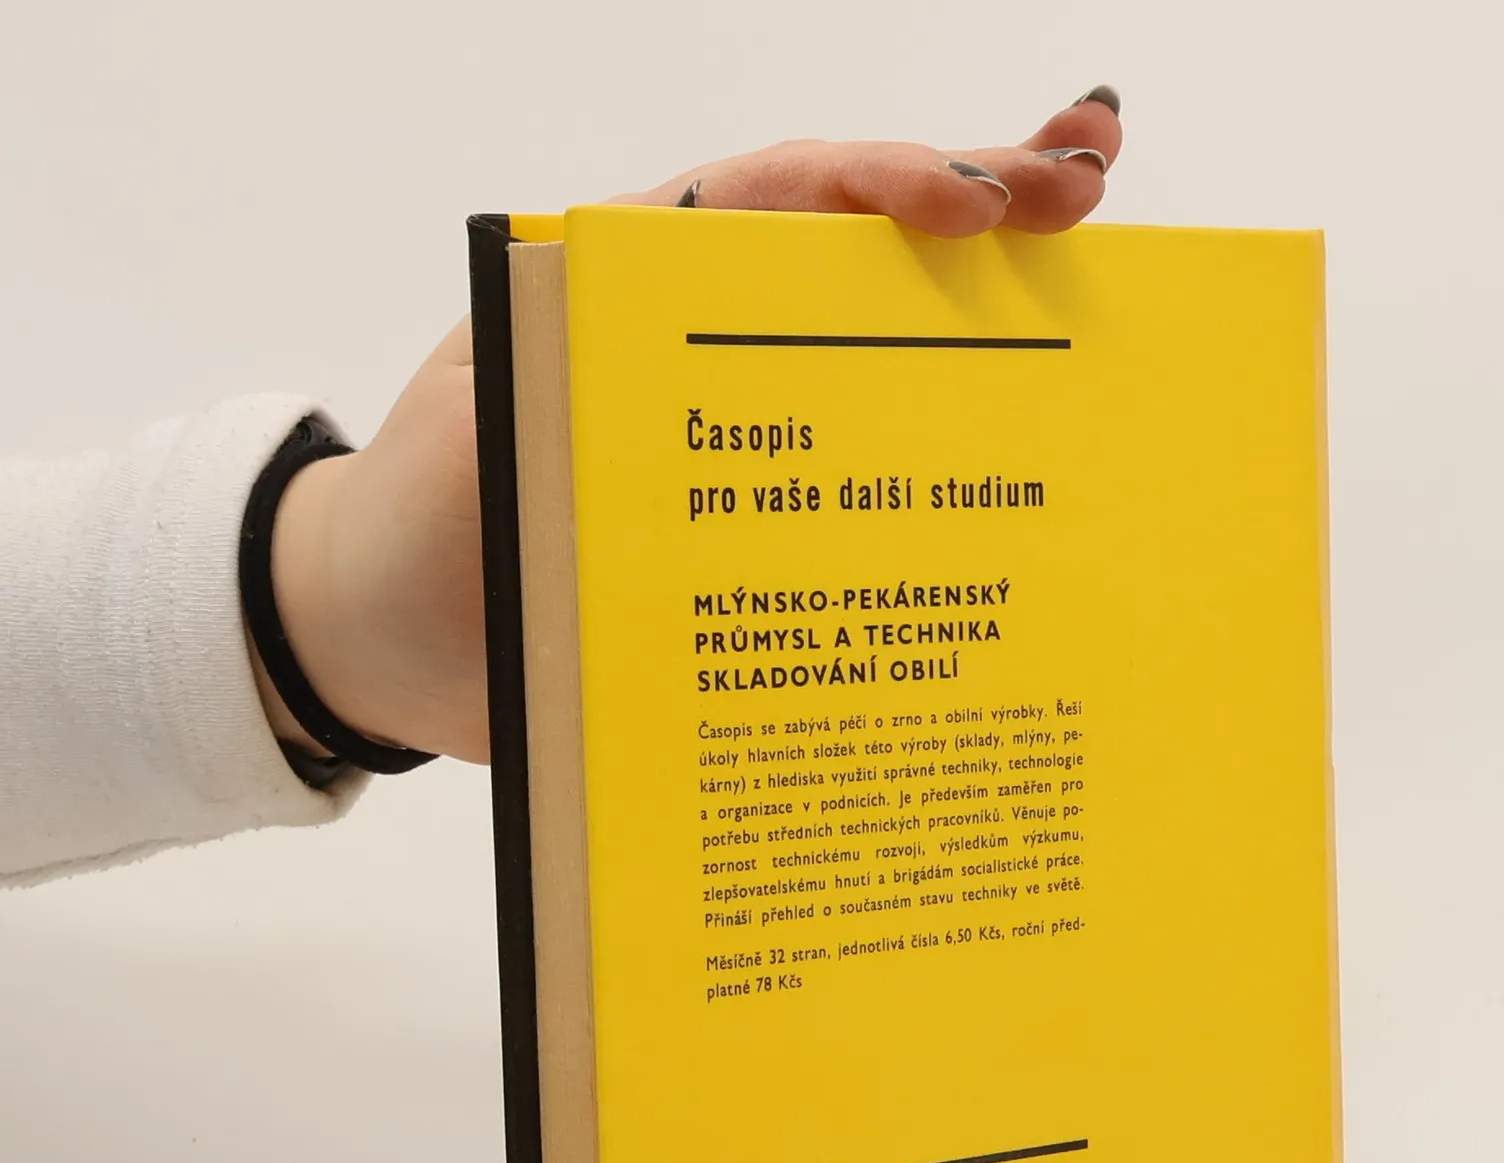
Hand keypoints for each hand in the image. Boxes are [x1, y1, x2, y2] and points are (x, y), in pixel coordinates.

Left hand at [258, 91, 1123, 765]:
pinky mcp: (773, 534)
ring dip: (999, 324)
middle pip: (866, 258)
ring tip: (1109, 282)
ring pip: (893, 366)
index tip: (972, 203)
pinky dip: (959, 477)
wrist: (394, 642)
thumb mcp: (472, 446)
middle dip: (987, 203)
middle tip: (1095, 178)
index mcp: (642, 286)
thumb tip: (669, 420)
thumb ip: (551, 407)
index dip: (881, 185)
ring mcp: (758, 441)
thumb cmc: (417, 528)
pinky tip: (1046, 462)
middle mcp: (718, 349)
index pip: (777, 199)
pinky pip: (877, 494)